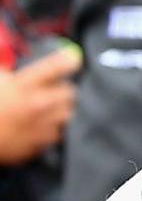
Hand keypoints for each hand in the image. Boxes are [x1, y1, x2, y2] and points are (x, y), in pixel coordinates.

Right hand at [0, 44, 78, 165]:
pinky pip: (58, 132)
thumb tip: (24, 66)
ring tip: (44, 109)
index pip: (57, 66)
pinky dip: (51, 128)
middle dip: (61, 89)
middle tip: (51, 91)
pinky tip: (38, 125)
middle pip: (69, 91)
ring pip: (67, 112)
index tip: (72, 59)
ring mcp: (42, 125)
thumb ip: (11, 72)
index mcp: (22, 86)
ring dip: (59, 109)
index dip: (67, 60)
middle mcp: (37, 104)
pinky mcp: (43, 142)